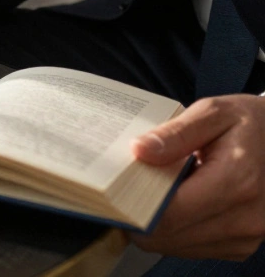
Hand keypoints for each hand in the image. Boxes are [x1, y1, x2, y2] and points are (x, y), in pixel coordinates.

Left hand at [129, 95, 264, 260]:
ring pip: (177, 246)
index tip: (112, 191)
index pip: (170, 213)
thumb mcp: (213, 113)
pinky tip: (177, 203)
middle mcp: (246, 217)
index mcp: (238, 181)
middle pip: (168, 235)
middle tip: (124, 190)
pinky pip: (193, 248)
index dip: (132, 207)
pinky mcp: (242, 245)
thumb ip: (175, 133)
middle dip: (138, 216)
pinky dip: (175, 231)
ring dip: (156, 226)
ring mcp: (247, 236)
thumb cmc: (250, 123)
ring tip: (155, 192)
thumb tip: (139, 152)